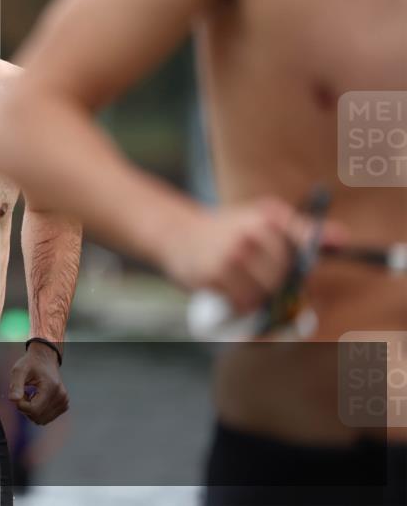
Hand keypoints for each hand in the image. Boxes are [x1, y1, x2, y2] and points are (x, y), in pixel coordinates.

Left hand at [8, 342, 67, 424]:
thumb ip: (16, 385)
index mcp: (52, 387)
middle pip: (37, 417)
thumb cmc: (30, 363)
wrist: (44, 359)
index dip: (21, 405)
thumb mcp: (19, 370)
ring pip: (41, 420)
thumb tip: (13, 400)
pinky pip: (46, 418)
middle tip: (23, 393)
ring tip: (30, 395)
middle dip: (26, 408)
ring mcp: (64, 402)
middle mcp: (61, 396)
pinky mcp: (64, 405)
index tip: (18, 393)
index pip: (33, 410)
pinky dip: (38, 412)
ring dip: (31, 411)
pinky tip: (36, 398)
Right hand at [160, 198, 346, 313]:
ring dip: (259, 297)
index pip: (304, 241)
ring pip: (264, 293)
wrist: (177, 233)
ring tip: (244, 284)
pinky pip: (241, 303)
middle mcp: (250, 232)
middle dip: (280, 284)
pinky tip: (229, 290)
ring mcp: (230, 255)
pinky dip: (239, 304)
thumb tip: (342, 239)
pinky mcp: (211, 275)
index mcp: (267, 215)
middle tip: (263, 279)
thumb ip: (303, 231)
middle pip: (286, 276)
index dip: (306, 260)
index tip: (302, 268)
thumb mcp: (263, 220)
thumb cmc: (228, 231)